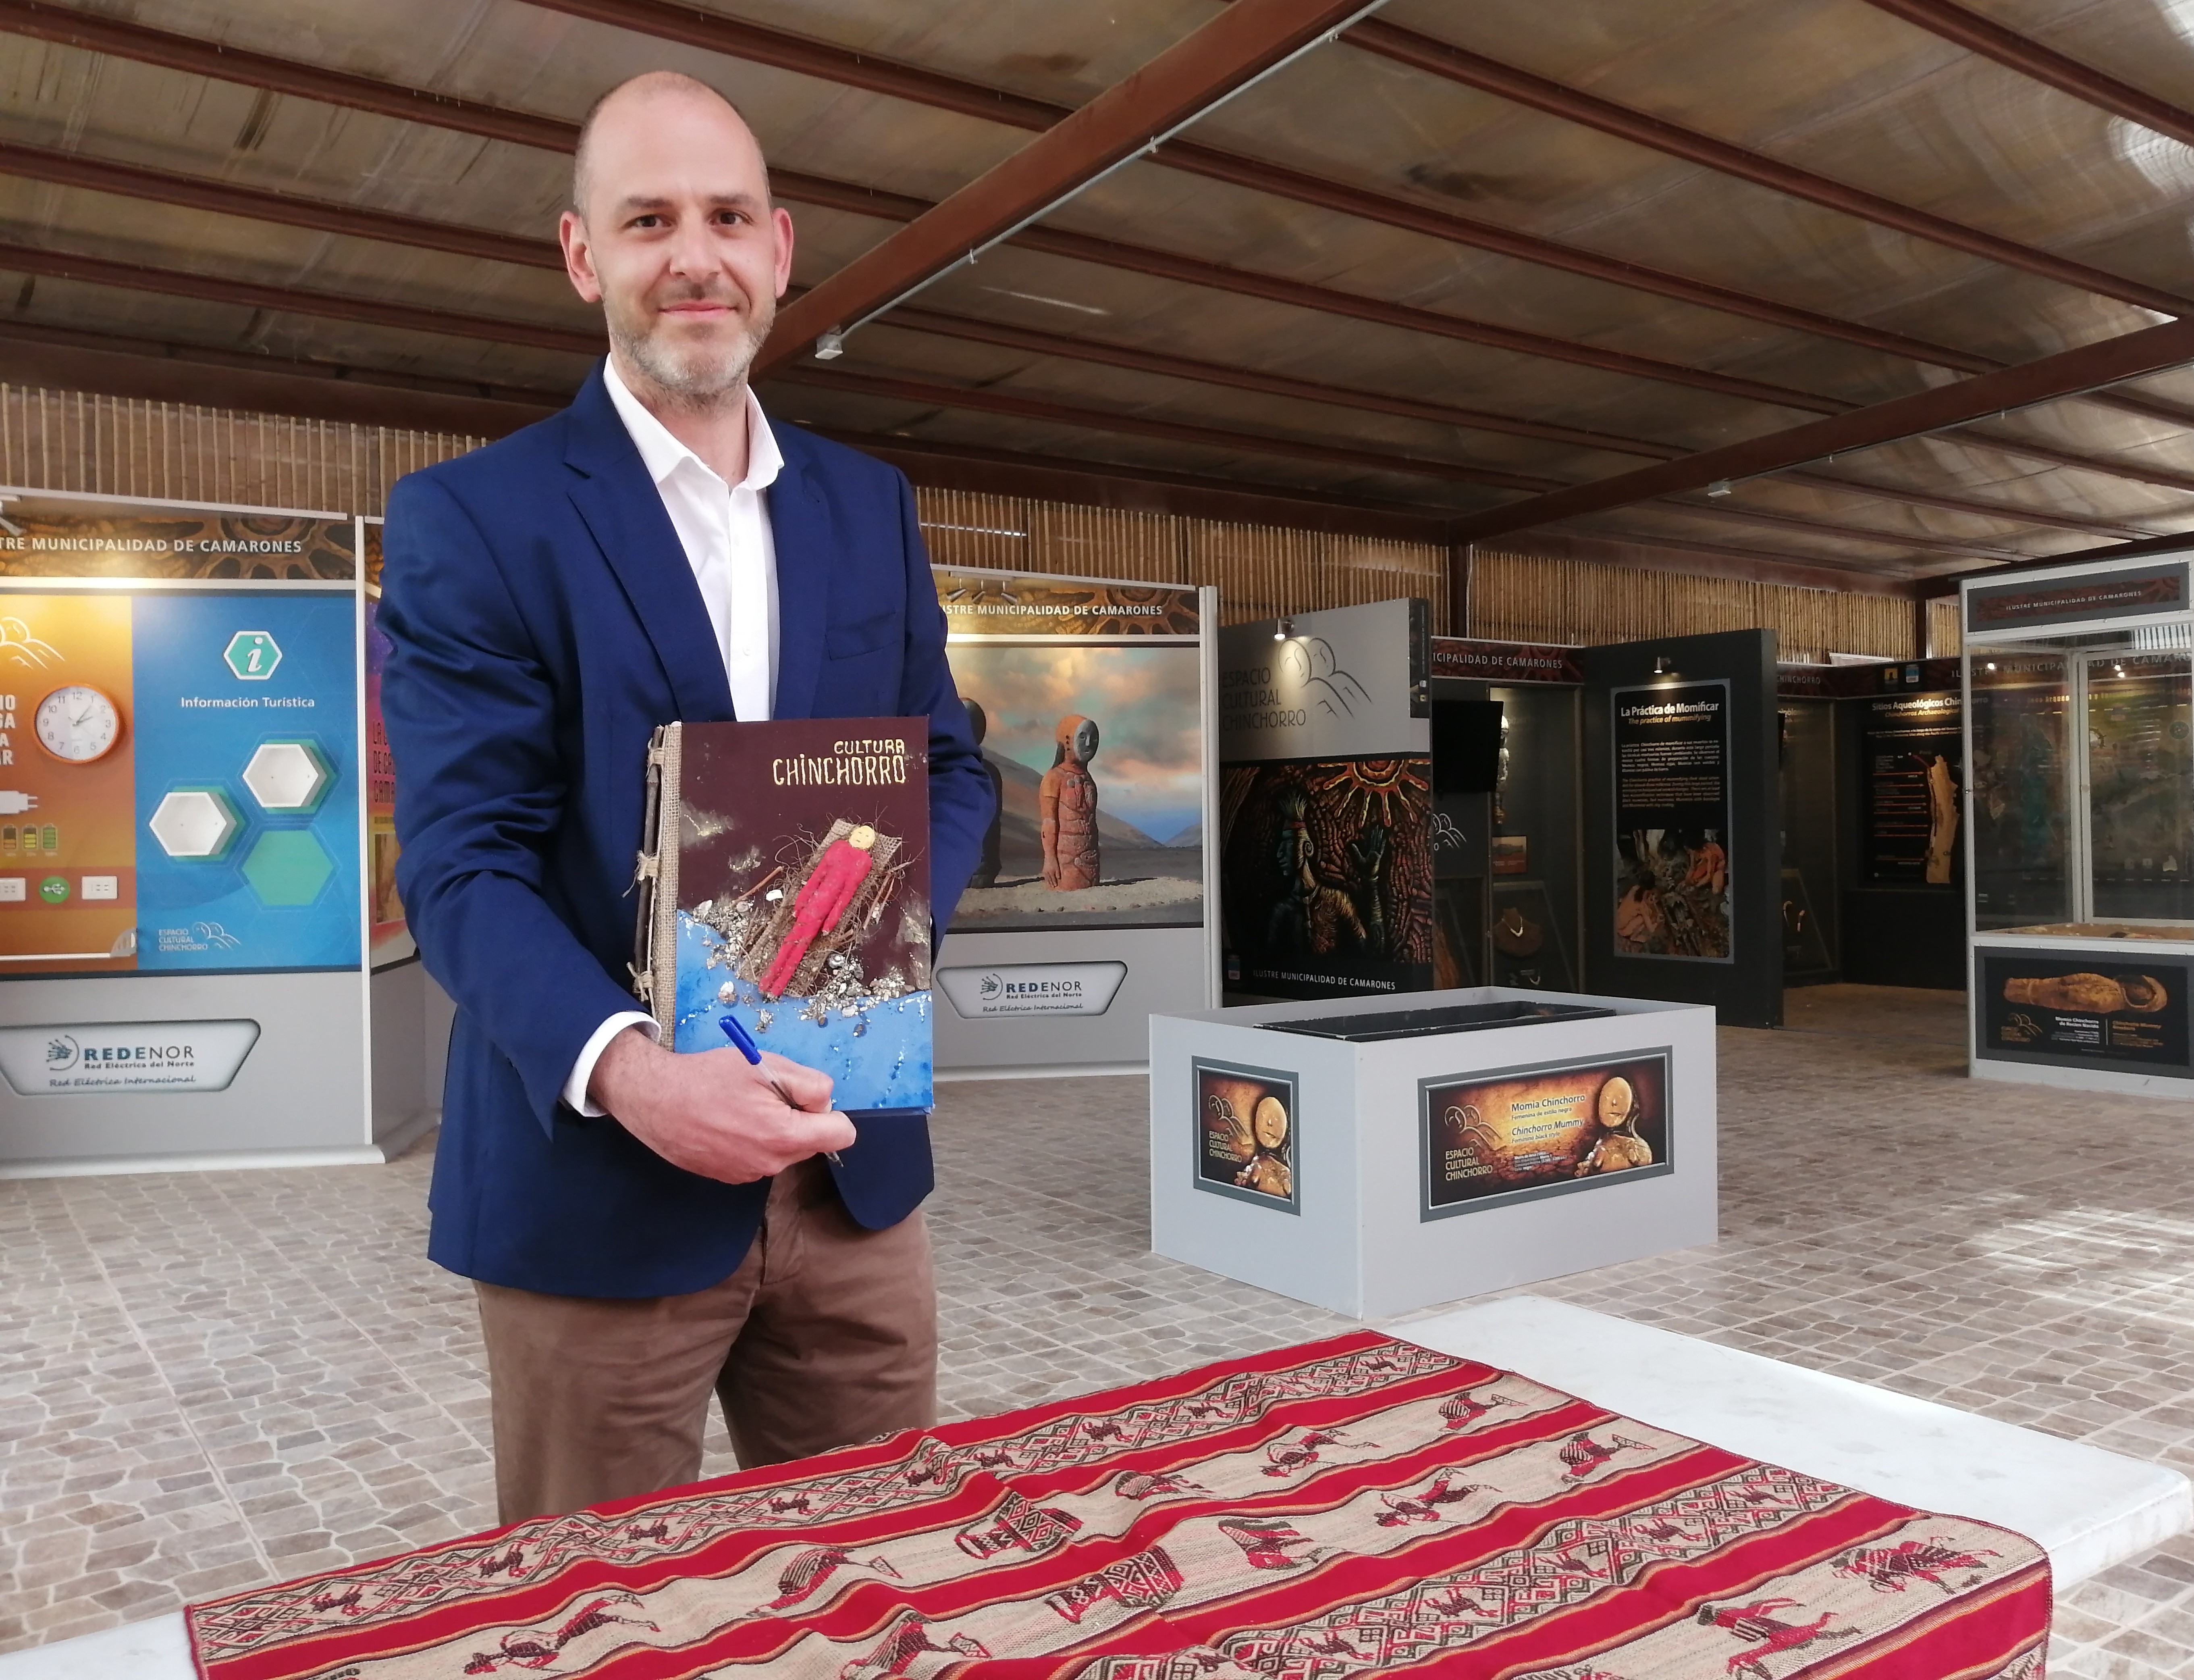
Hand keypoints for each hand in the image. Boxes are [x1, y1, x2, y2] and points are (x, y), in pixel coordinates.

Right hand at [587, 1028, 855, 1182]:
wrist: (653, 1099)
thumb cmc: (706, 1078)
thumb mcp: (765, 1065)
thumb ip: (809, 1084)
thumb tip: (826, 1103)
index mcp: (784, 1136)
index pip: (842, 1135)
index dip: (828, 1111)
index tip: (803, 1097)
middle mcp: (770, 1164)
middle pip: (812, 1142)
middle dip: (799, 1118)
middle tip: (764, 1095)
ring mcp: (748, 1175)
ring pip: (784, 1150)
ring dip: (775, 1129)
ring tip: (741, 1106)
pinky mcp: (729, 1177)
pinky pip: (760, 1157)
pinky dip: (752, 1140)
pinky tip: (727, 1121)